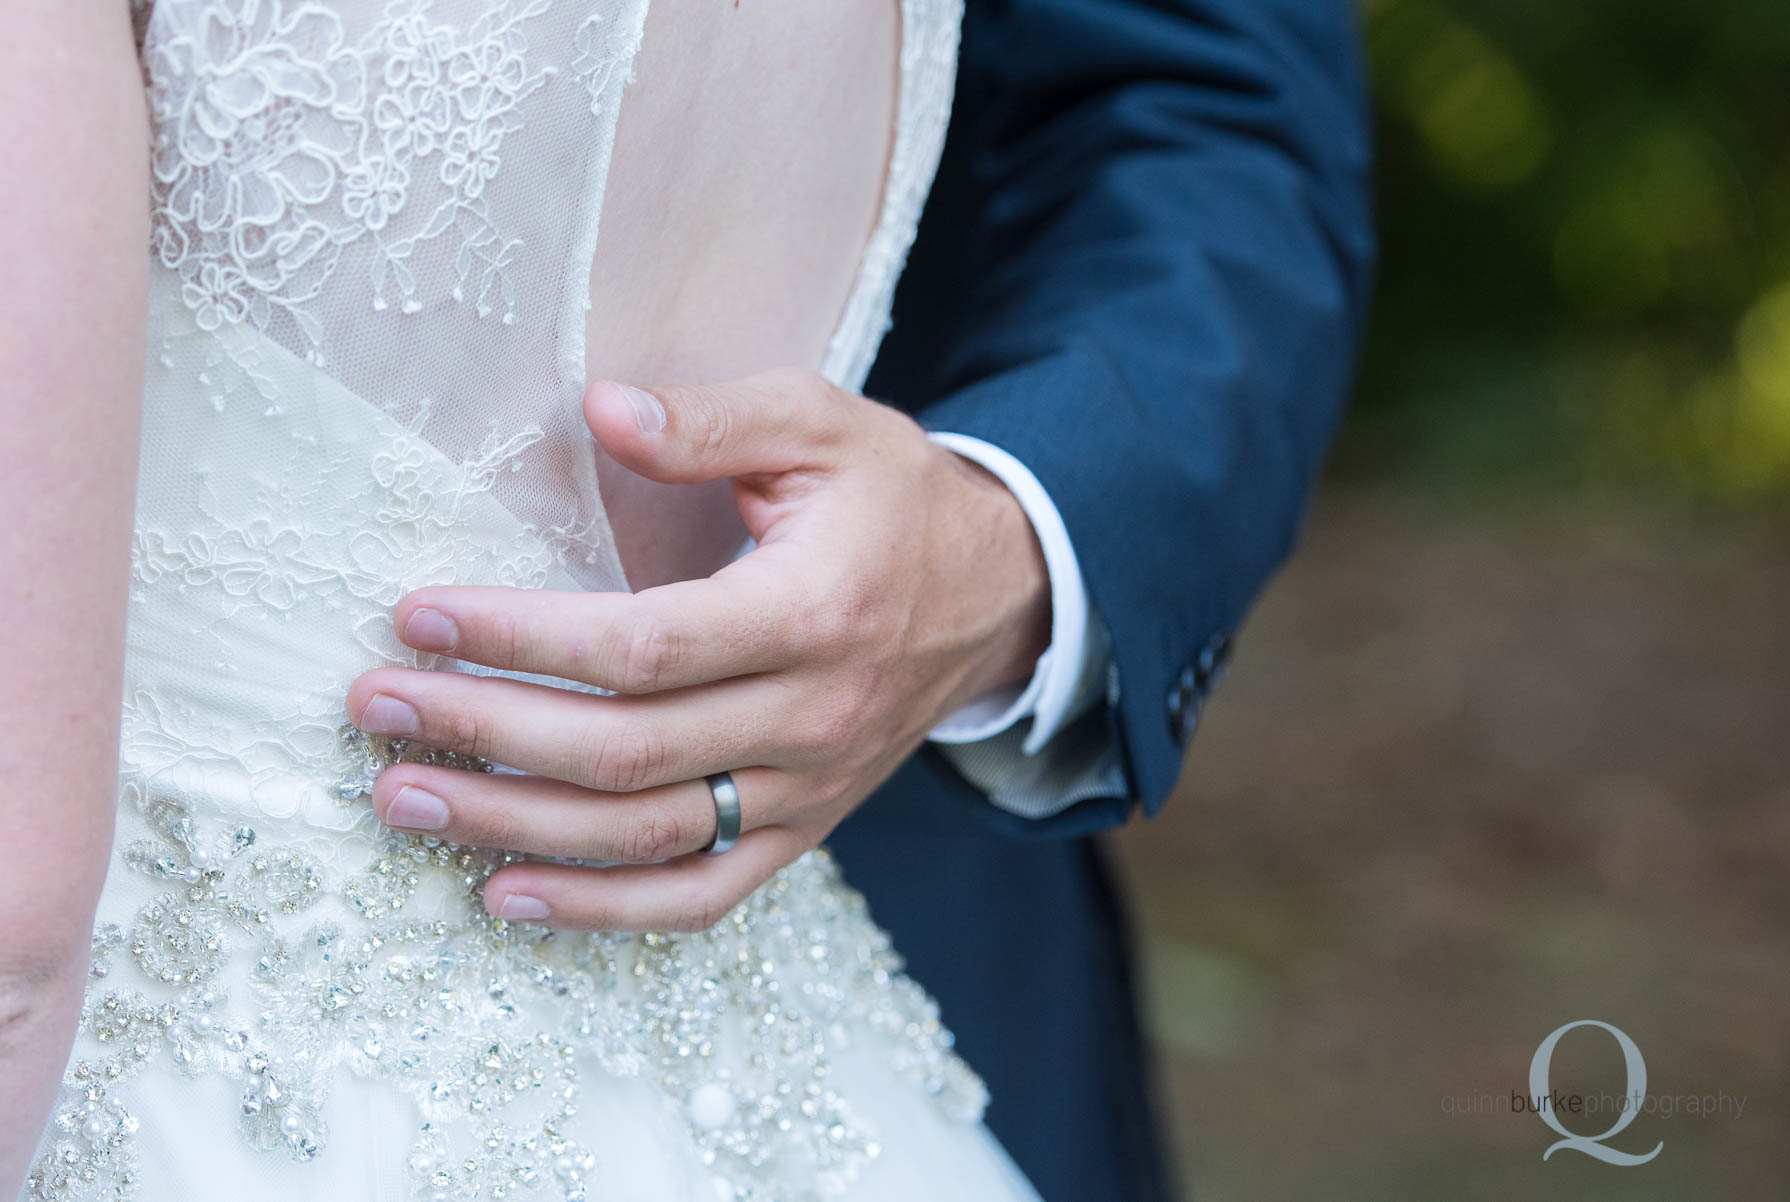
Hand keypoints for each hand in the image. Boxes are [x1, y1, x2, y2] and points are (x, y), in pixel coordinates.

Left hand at [345, 366, 1050, 931]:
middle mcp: (812, 717)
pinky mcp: (803, 829)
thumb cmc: (895, 498)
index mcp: (813, 611)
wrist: (998, 594)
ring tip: (404, 799)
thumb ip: (713, 420)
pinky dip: (602, 912)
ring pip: (648, 836)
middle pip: (626, 752)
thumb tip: (600, 407)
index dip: (523, 637)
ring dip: (516, 827)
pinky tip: (504, 894)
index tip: (418, 612)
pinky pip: (701, 896)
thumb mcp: (823, 425)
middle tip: (376, 707)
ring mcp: (808, 788)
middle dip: (486, 733)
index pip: (643, 645)